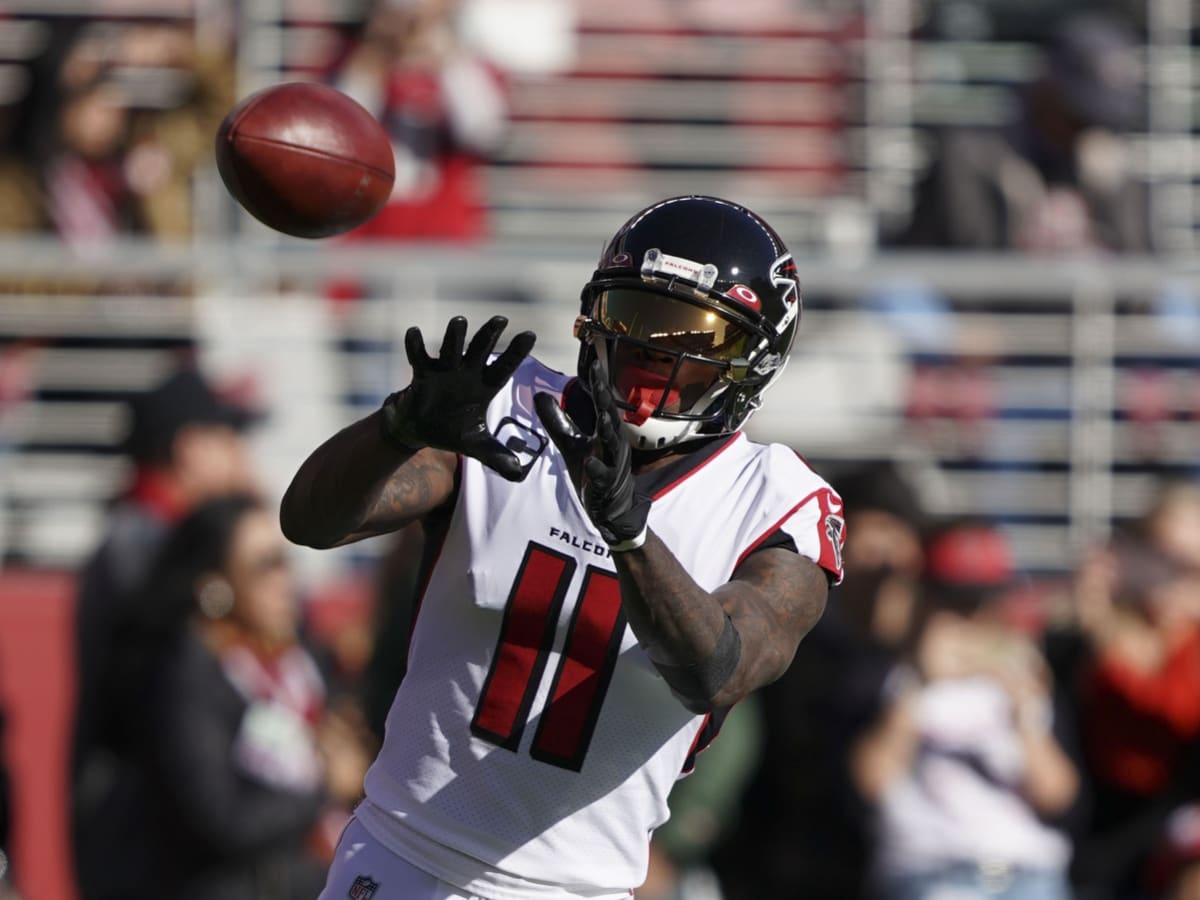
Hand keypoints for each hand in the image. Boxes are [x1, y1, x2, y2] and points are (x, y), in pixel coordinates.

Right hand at [381, 315, 534, 480]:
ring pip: (451, 349)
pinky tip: (414, 333)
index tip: (530, 334)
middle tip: (500, 320)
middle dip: (488, 336)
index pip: (504, 367)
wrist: (421, 430)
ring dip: (455, 336)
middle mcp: (467, 373)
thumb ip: (496, 456)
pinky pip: (418, 357)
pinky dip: (416, 346)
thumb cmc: (452, 431)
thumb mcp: (476, 446)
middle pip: (480, 351)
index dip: (516, 353)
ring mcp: (444, 371)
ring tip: (460, 321)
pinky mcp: (422, 374)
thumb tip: (517, 473)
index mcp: (484, 386)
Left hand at [534, 359, 650, 549]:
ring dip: (607, 429)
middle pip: (609, 417)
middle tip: (598, 380)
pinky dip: (597, 470)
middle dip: (605, 399)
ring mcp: (613, 465)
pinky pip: (603, 476)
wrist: (612, 509)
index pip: (602, 403)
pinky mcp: (608, 486)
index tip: (594, 362)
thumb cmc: (595, 472)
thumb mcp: (571, 444)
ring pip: (612, 443)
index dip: (598, 384)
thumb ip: (557, 422)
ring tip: (602, 415)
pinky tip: (589, 463)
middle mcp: (613, 445)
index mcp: (605, 432)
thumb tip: (539, 396)